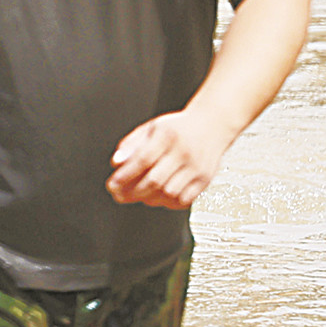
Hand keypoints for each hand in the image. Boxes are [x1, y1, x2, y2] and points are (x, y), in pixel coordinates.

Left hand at [108, 108, 238, 208]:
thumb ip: (132, 144)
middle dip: (132, 191)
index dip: (125, 175)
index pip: (143, 159)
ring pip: (169, 192)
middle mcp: (184, 152)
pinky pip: (185, 199)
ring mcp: (196, 168)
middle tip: (119, 194)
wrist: (213, 124)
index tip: (112, 184)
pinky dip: (168, 203)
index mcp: (167, 135)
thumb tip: (116, 162)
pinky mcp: (205, 179)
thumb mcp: (152, 127)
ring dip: (149, 198)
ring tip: (138, 195)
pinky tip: (158, 198)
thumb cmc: (179, 127)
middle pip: (155, 180)